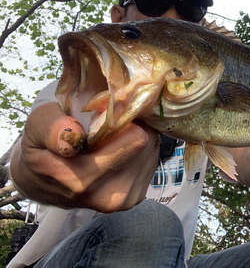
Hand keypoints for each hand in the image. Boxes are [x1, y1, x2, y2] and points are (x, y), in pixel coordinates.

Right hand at [9, 102, 159, 212]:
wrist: (44, 181)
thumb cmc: (43, 147)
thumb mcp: (37, 127)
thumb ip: (52, 128)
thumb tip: (73, 134)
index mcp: (85, 181)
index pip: (135, 137)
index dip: (125, 117)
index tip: (107, 110)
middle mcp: (111, 196)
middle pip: (147, 141)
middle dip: (131, 125)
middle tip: (107, 122)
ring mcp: (127, 200)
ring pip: (151, 149)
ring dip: (135, 137)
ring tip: (109, 139)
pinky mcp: (137, 197)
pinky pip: (150, 160)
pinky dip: (137, 150)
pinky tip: (117, 150)